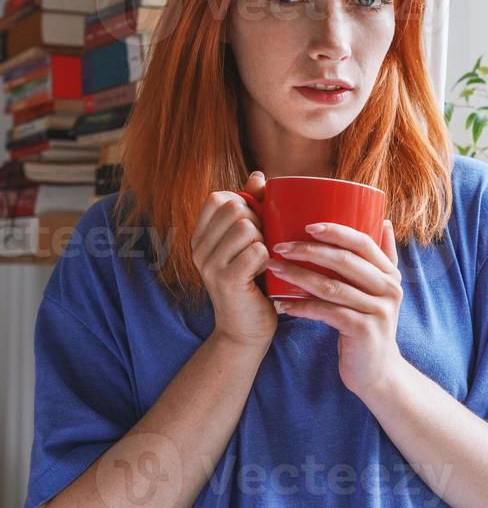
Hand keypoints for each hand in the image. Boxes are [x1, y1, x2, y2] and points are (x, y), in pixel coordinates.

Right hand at [190, 171, 278, 349]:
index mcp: (201, 237)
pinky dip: (268, 259)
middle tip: (263, 245)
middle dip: (258, 221)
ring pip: (246, 227)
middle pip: (235, 209)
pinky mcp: (226, 281)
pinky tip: (266, 273)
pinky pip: (256, 251)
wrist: (246, 331)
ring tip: (264, 260)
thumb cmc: (253, 284)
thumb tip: (257, 176)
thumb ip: (251, 209)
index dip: (243, 204)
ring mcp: (210, 265)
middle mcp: (199, 249)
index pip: (218, 198)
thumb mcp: (248, 243)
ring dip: (264, 240)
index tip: (254, 225)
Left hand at [267, 220, 403, 398]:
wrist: (377, 371)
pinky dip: (302, 306)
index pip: (363, 242)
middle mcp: (388, 289)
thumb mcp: (381, 291)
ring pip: (331, 286)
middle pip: (345, 261)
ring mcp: (377, 310)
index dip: (336, 231)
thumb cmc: (368, 325)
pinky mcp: (363, 331)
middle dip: (309, 250)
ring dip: (298, 276)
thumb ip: (384, 259)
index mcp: (390, 274)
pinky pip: (326, 313)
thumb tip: (386, 221)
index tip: (306, 226)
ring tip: (274, 269)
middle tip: (280, 246)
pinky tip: (282, 303)